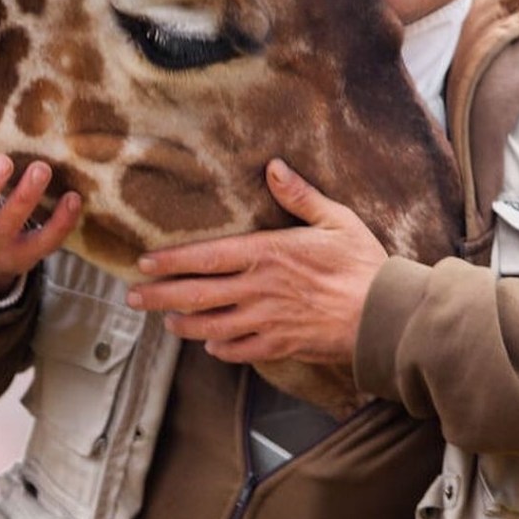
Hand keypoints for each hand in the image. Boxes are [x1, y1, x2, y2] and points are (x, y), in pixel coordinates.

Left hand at [126, 158, 387, 366]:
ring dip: (184, 324)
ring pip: (211, 325)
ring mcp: (266, 321)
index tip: (146, 262)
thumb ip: (299, 196)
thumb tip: (274, 167)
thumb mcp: (335, 219)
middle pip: (196, 294)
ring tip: (166, 321)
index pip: (206, 257)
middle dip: (160, 296)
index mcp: (267, 254)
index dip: (172, 261)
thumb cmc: (364, 264)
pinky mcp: (281, 345)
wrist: (385, 316)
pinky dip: (220, 348)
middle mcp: (258, 289)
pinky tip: (210, 345)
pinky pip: (240, 351)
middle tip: (133, 297)